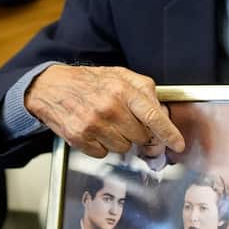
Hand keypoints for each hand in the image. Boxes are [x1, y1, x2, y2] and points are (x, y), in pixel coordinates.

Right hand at [22, 65, 185, 158]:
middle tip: (123, 120)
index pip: (152, 115)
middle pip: (140, 136)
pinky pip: (103, 154)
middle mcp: (109, 107)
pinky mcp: (80, 137)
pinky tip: (93, 130)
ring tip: (105, 123)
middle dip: (136, 131)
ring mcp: (93, 124)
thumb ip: (144, 90)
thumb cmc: (89, 81)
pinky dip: (101, 145)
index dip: (169, 133)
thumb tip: (162, 112)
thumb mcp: (119, 75)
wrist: (51, 87)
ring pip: (123, 148)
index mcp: (122, 89)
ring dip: (118, 139)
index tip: (178, 144)